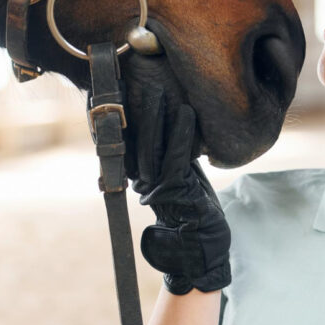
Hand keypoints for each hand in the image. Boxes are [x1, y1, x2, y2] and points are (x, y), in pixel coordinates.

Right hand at [131, 91, 230, 294]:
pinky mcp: (175, 189)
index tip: (122, 92)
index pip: (132, 140)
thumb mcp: (183, 174)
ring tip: (158, 90)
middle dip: (138, 110)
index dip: (128, 117)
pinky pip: (178, 154)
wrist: (203, 243)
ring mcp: (158, 186)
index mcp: (143, 175)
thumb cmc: (195, 207)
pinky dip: (181, 132)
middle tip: (135, 81)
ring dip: (156, 116)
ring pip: (153, 144)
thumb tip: (174, 122)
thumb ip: (174, 153)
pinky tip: (186, 112)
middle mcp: (144, 180)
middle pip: (137, 138)